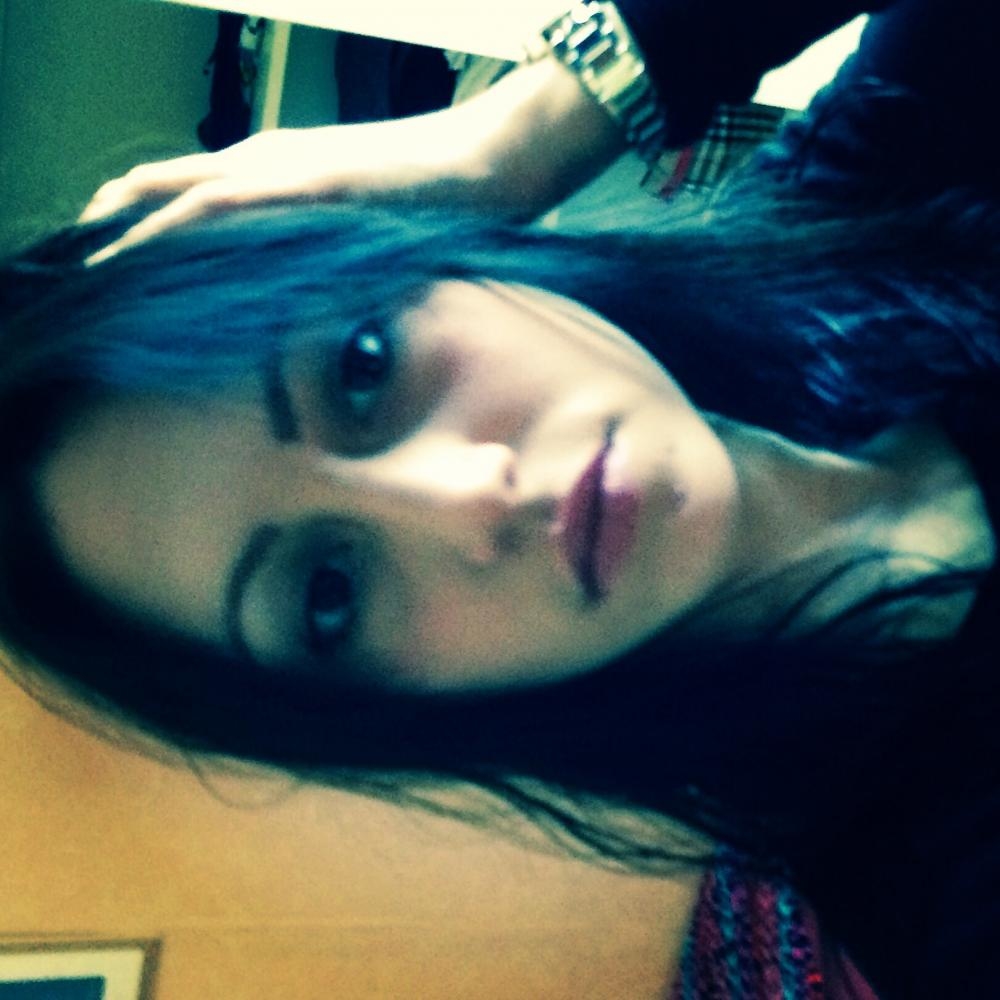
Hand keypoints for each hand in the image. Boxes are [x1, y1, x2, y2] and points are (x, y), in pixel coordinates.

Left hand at [81, 56, 624, 264]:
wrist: (490, 164)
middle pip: (155, 188)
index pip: (181, 199)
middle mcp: (260, 163)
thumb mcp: (364, 239)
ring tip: (86, 281)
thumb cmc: (439, 206)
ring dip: (122, 237)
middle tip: (81, 287)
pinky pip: (208, 206)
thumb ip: (323, 262)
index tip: (109, 281)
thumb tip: (299, 314)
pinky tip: (133, 267)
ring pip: (168, 194)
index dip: (135, 235)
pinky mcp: (297, 180)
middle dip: (110, 236)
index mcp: (274, 178)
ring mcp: (276, 167)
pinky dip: (163, 234)